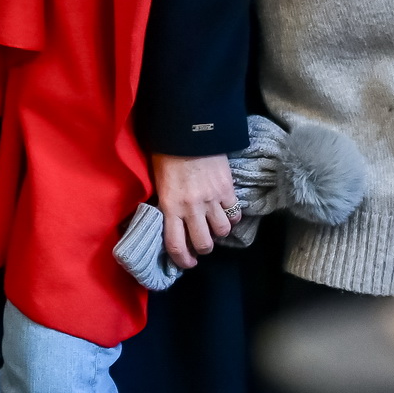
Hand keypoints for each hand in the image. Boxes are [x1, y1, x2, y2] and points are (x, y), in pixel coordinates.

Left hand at [150, 152, 237, 269]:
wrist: (189, 129)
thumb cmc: (167, 153)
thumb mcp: (158, 181)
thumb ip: (166, 202)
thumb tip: (170, 221)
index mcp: (170, 206)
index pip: (176, 245)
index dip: (182, 260)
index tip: (186, 263)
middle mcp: (191, 207)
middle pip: (204, 244)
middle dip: (203, 248)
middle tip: (201, 243)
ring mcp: (212, 199)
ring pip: (222, 231)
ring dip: (219, 231)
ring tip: (214, 224)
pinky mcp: (227, 189)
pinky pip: (235, 213)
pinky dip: (232, 216)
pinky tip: (226, 211)